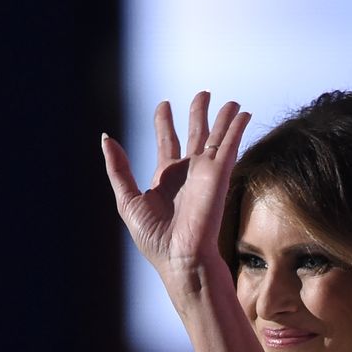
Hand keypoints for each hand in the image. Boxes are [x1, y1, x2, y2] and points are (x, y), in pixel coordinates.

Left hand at [102, 91, 251, 288]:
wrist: (182, 257)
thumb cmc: (155, 239)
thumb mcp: (127, 200)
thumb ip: (118, 169)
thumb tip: (107, 138)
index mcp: (166, 178)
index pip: (167, 142)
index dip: (165, 122)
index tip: (164, 105)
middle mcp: (188, 172)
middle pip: (196, 134)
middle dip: (199, 113)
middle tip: (204, 94)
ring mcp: (206, 173)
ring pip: (217, 137)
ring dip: (225, 119)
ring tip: (231, 102)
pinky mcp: (220, 175)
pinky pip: (230, 146)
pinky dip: (237, 129)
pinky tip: (244, 115)